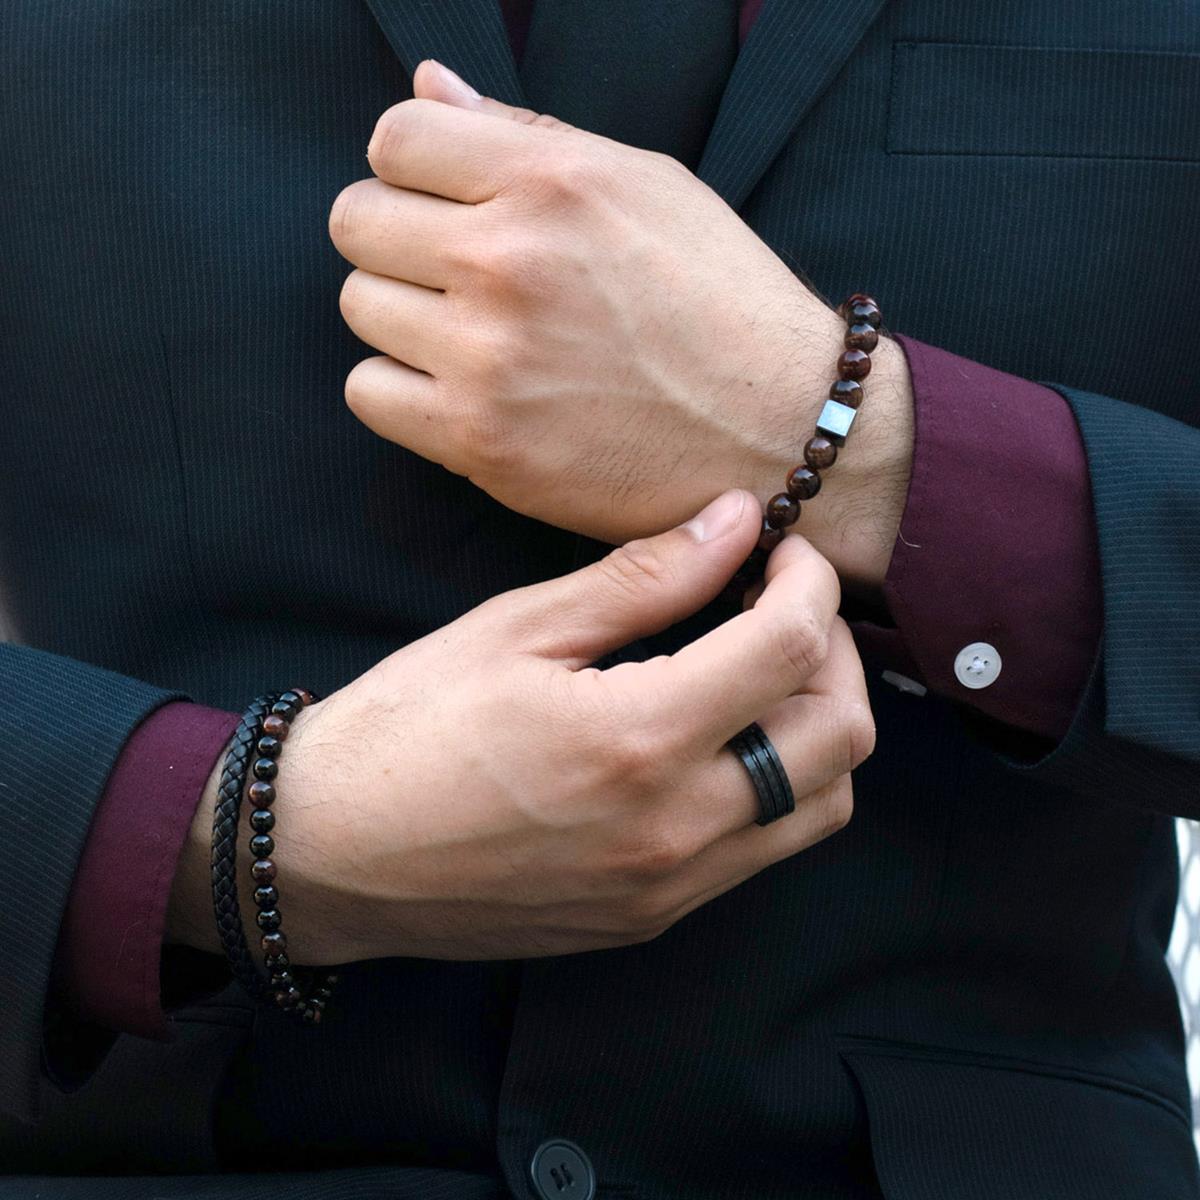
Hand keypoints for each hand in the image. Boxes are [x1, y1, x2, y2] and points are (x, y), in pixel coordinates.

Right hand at [167, 490, 874, 963]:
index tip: (783, 552)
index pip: (790, 649)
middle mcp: (674, 828)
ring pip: (821, 807)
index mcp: (638, 740)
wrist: (328, 855)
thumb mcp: (516, 630)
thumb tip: (734, 522)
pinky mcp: (651, 919)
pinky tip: (717, 739)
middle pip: (840, 738)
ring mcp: (669, 887)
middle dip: (836, 653)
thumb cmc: (406, 728)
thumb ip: (641, 578)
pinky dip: (774, 784)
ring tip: (764, 675)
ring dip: (819, 727)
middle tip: (787, 607)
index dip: (809, 583)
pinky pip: (760, 851)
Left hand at [330, 60, 913, 589]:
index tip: (445, 204)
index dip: (412, 170)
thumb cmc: (723, 303)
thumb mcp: (648, 186)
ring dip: (403, 317)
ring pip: (360, 307)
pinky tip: (459, 390)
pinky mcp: (482, 442)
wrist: (781, 430)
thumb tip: (430, 87)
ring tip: (471, 335)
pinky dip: (402, 391)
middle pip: (357, 222)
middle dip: (398, 240)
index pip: (395, 139)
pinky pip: (368, 394)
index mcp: (552, 183)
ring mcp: (490, 358)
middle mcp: (509, 262)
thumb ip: (527, 135)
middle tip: (456, 274)